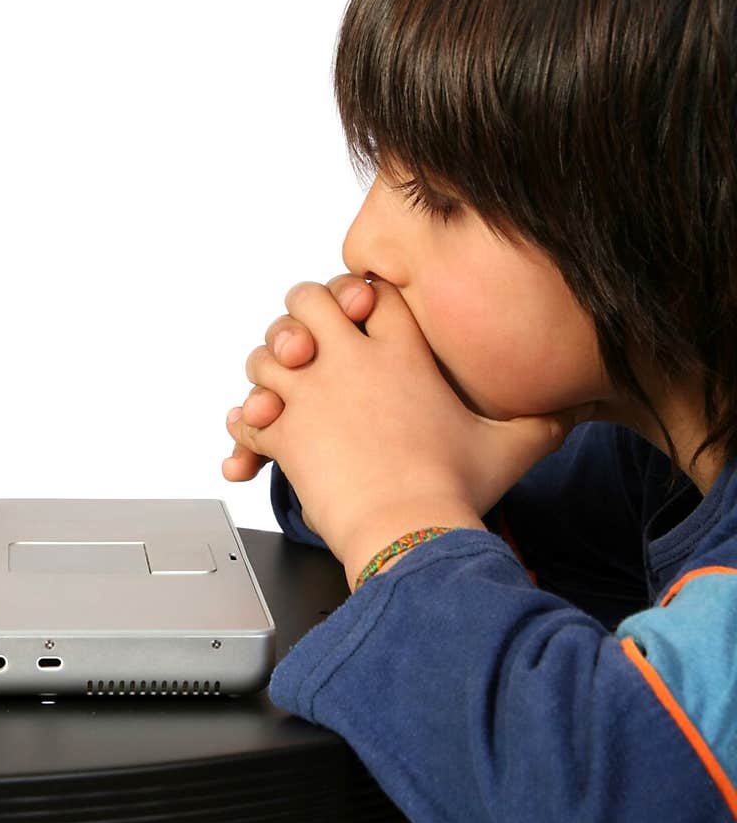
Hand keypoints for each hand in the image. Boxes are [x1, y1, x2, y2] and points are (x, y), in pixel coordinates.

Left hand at [225, 278, 597, 586]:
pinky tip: (261, 440)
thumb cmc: (456, 491)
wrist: (412, 531)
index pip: (372, 291)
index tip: (359, 318)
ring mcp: (314, 392)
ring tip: (282, 397)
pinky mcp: (286, 431)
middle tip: (308, 348)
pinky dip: (248, 426)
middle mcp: (353, 360)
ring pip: (265, 351)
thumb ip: (542, 421)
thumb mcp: (512, 448)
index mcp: (404, 352)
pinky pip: (247, 411)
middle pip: (307, 297)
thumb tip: (574, 413)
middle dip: (301, 316)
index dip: (361, 298)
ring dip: (267, 373)